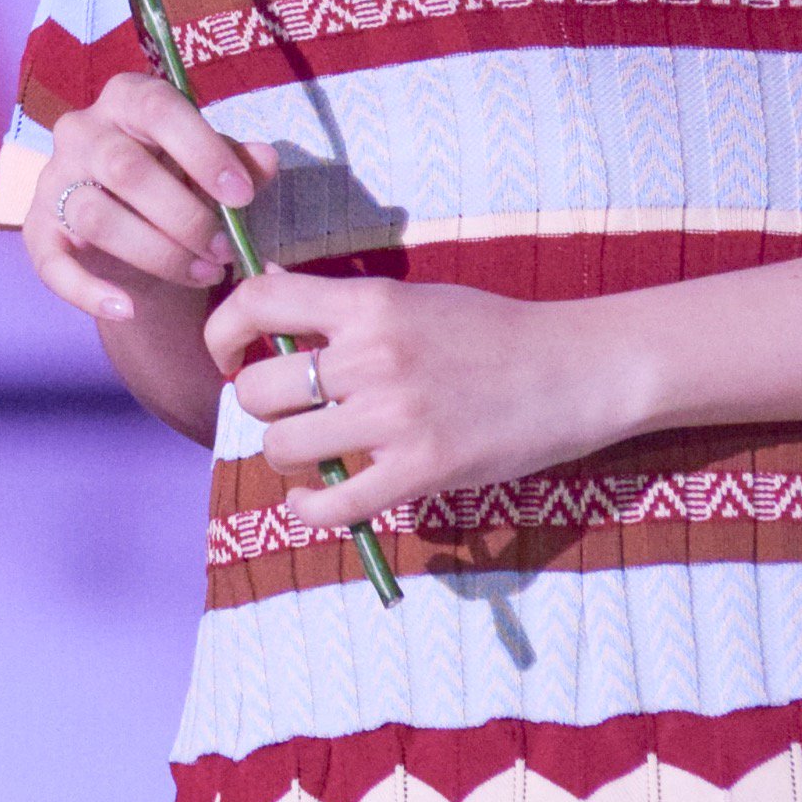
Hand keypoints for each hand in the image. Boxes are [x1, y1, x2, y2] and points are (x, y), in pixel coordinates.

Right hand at [23, 70, 279, 323]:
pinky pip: (53, 264)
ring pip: (95, 216)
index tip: (241, 196)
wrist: (142, 237)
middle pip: (124, 167)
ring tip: (203, 274)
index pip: (158, 110)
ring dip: (157, 253)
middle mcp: (82, 130)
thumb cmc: (183, 185)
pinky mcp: (39, 230)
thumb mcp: (215, 171)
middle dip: (184, 216)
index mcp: (128, 99)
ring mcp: (54, 179)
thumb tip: (264, 159)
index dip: (202, 152)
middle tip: (225, 250)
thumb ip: (239, 165)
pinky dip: (88, 292)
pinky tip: (127, 309)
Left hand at [203, 270, 647, 530]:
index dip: (221, 331)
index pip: (256, 300)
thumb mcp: (414, 297)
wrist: (579, 369)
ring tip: (312, 456)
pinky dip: (312, 510)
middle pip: (256, 389)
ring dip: (286, 458)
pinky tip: (318, 501)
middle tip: (287, 414)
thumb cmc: (494, 332)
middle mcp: (373, 355)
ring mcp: (396, 416)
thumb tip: (268, 290)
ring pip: (283, 447)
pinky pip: (333, 505)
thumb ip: (343, 305)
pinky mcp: (422, 470)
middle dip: (259, 408)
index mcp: (369, 302)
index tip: (226, 355)